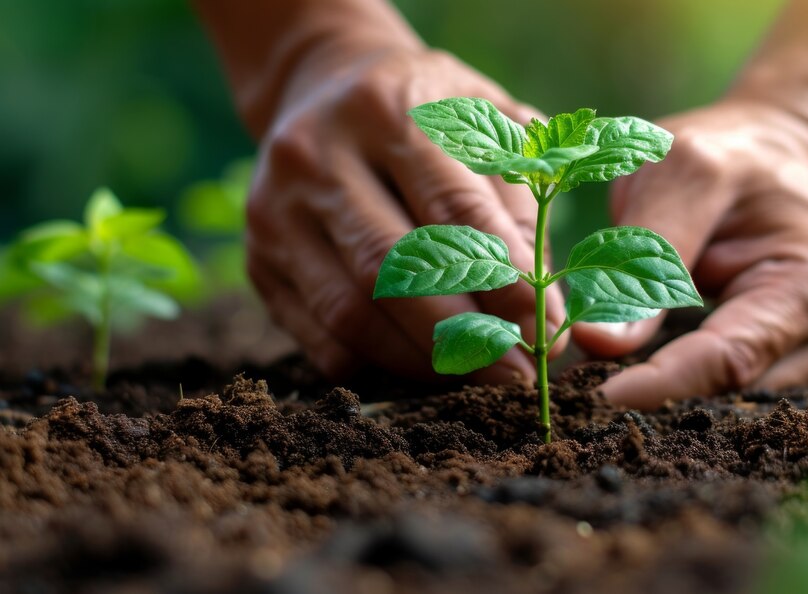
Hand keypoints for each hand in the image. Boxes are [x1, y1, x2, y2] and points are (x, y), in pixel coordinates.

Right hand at [245, 48, 565, 381]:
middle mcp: (319, 156)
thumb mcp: (488, 123)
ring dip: (422, 361)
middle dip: (462, 335)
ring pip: (350, 311)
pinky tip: (422, 366)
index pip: (455, 212)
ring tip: (475, 376)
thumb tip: (540, 312)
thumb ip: (521, 204)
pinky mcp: (259, 258)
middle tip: (515, 375)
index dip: (505, 282)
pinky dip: (375, 365)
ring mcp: (276, 210)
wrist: (325, 82)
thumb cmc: (430, 110)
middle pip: (392, 269)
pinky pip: (318, 335)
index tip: (547, 332)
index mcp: (390, 110)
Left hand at [574, 100, 807, 407]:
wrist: (782, 150)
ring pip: (727, 389)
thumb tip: (594, 340)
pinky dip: (693, 370)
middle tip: (589, 367)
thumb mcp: (680, 175)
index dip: (664, 383)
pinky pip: (735, 381)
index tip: (602, 398)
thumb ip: (642, 259)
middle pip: (729, 383)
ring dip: (674, 373)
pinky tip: (664, 346)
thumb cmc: (730, 152)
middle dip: (659, 379)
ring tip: (629, 332)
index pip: (732, 358)